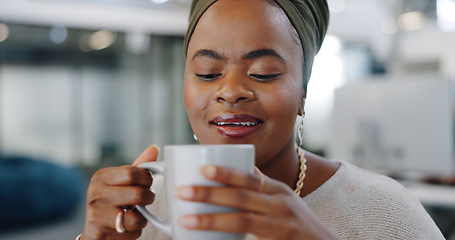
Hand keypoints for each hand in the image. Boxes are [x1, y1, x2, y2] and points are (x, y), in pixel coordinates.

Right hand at [80, 145, 158, 239]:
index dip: (147, 179)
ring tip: (137, 215)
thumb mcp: (122, 183)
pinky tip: (128, 227)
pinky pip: (131, 230)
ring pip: (136, 216)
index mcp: (101, 177)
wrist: (95, 231)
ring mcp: (96, 213)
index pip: (132, 172)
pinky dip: (136, 230)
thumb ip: (138, 167)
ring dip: (143, 217)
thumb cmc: (112, 203)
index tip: (148, 183)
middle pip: (137, 193)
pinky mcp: (99, 232)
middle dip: (148, 197)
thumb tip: (154, 148)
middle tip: (147, 199)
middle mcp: (95, 193)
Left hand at [176, 165, 337, 239]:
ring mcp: (281, 227)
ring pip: (242, 221)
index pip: (250, 178)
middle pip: (242, 197)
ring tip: (186, 220)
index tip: (202, 169)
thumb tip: (244, 167)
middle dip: (209, 194)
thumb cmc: (298, 222)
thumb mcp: (284, 199)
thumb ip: (263, 186)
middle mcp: (281, 205)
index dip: (226, 172)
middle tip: (182, 192)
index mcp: (278, 191)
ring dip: (211, 220)